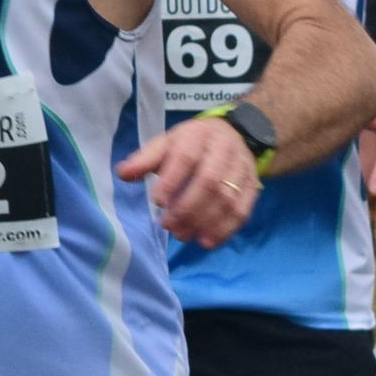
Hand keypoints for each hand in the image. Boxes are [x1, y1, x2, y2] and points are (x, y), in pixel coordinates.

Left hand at [118, 115, 259, 246]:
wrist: (234, 134)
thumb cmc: (192, 143)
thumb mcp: (167, 142)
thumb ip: (146, 159)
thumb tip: (123, 174)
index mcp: (198, 135)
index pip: (185, 157)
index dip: (171, 181)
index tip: (157, 202)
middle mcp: (224, 149)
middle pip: (209, 181)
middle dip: (187, 208)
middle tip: (168, 225)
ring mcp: (242, 168)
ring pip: (227, 199)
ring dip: (204, 222)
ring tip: (183, 235)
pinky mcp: (253, 186)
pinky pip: (242, 211)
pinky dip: (225, 230)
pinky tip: (207, 241)